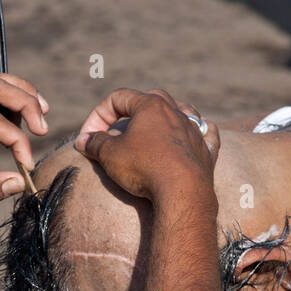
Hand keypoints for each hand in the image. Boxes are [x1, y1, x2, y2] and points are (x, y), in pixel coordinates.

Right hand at [75, 88, 219, 204]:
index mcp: (150, 105)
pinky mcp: (207, 150)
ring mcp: (194, 130)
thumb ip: (94, 143)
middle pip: (151, 98)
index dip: (98, 115)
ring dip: (167, 115)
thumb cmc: (144, 168)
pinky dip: (200, 132)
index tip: (89, 137)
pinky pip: (207, 133)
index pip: (117, 98)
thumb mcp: (110, 155)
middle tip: (119, 129)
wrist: (182, 192)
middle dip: (131, 110)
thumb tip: (83, 141)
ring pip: (182, 110)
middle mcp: (175, 111)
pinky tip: (197, 133)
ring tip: (155, 127)